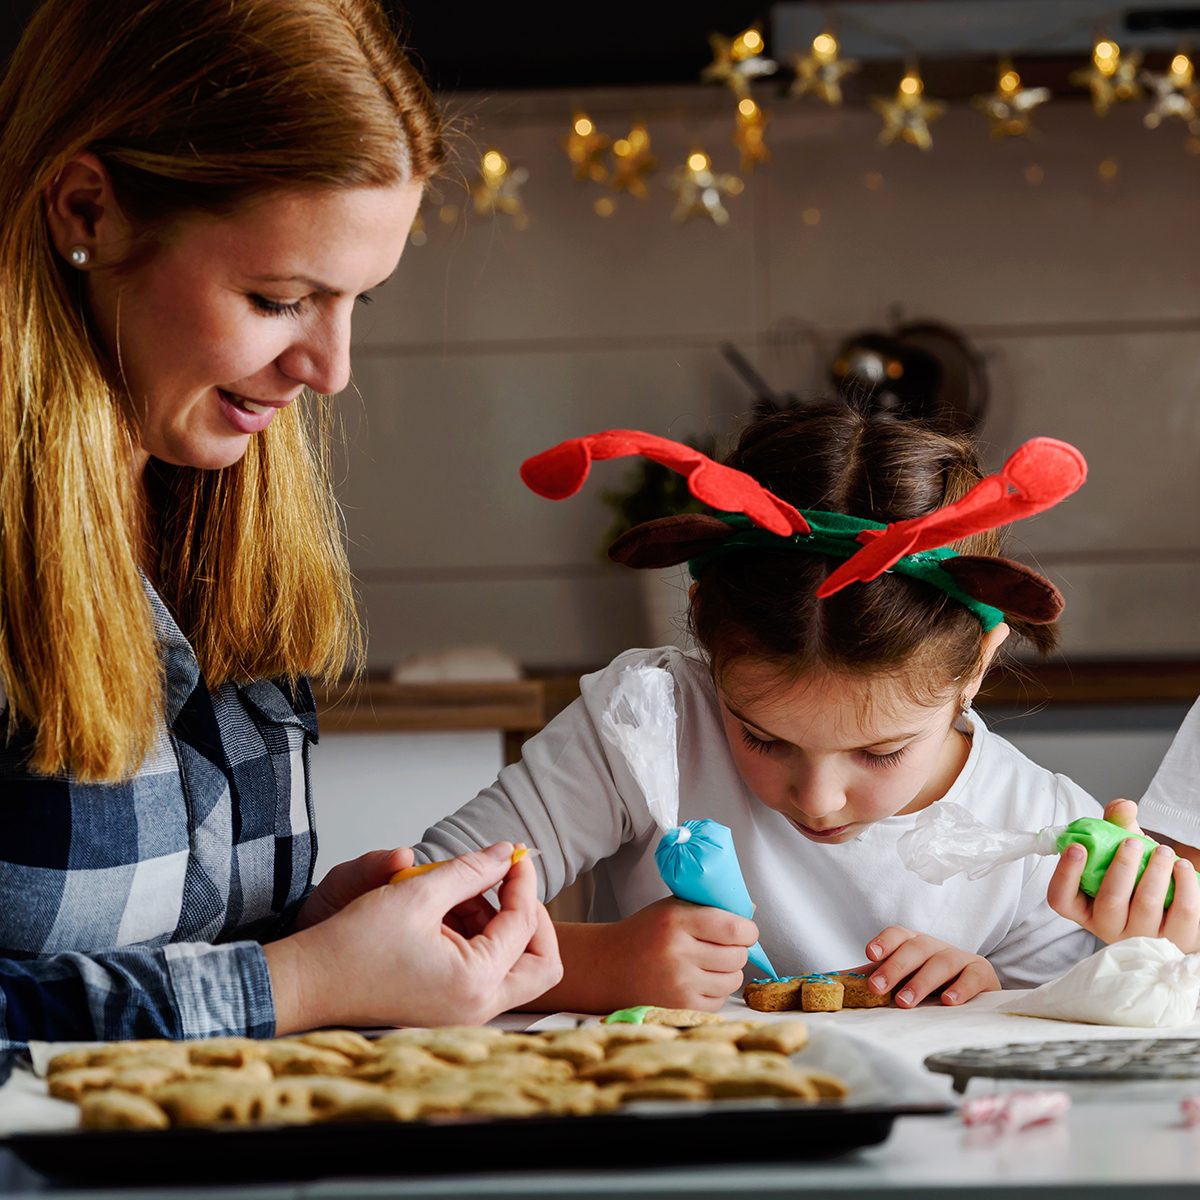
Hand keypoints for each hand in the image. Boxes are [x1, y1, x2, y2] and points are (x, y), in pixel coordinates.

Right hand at [265, 842, 562, 1029]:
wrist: (310, 982)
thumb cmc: (353, 945)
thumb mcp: (418, 893)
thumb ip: (472, 870)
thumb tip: (506, 854)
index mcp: (474, 983)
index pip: (524, 924)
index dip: (522, 880)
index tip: (512, 854)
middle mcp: (477, 1008)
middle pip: (541, 964)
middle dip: (530, 916)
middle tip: (509, 882)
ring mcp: (464, 1013)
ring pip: (515, 967)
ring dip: (500, 923)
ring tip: (462, 891)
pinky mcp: (450, 1008)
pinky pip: (487, 972)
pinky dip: (479, 937)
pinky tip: (448, 911)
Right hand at [598, 897, 757, 1011]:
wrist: (608, 966)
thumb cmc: (645, 933)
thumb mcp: (672, 909)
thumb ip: (708, 908)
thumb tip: (751, 911)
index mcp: (676, 920)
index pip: (734, 930)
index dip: (748, 931)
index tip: (745, 931)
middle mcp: (678, 953)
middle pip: (737, 956)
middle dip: (737, 951)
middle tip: (722, 947)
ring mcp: (679, 984)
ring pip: (733, 980)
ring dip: (728, 972)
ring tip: (709, 964)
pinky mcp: (680, 1007)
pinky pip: (720, 1001)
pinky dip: (716, 991)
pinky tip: (699, 980)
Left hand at [861, 926, 999, 1007]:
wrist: (975, 989)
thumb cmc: (929, 982)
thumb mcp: (900, 978)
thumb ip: (870, 977)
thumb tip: (833, 980)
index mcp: (912, 943)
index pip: (897, 934)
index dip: (884, 942)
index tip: (869, 954)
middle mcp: (934, 946)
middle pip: (914, 949)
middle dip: (894, 967)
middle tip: (877, 988)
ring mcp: (959, 957)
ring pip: (939, 963)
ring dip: (921, 982)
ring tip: (905, 1001)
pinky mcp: (981, 973)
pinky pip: (972, 977)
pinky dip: (961, 988)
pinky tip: (948, 1002)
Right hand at [1047, 800, 1199, 951]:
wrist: (1172, 907)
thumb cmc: (1136, 879)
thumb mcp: (1119, 852)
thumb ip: (1115, 825)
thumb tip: (1124, 806)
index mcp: (1084, 908)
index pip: (1060, 898)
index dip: (1065, 873)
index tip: (1077, 846)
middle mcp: (1109, 928)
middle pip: (1109, 901)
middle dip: (1121, 866)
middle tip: (1131, 842)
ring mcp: (1142, 937)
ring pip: (1146, 904)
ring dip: (1155, 870)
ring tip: (1163, 851)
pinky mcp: (1176, 940)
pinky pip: (1182, 911)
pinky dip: (1183, 883)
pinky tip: (1181, 866)